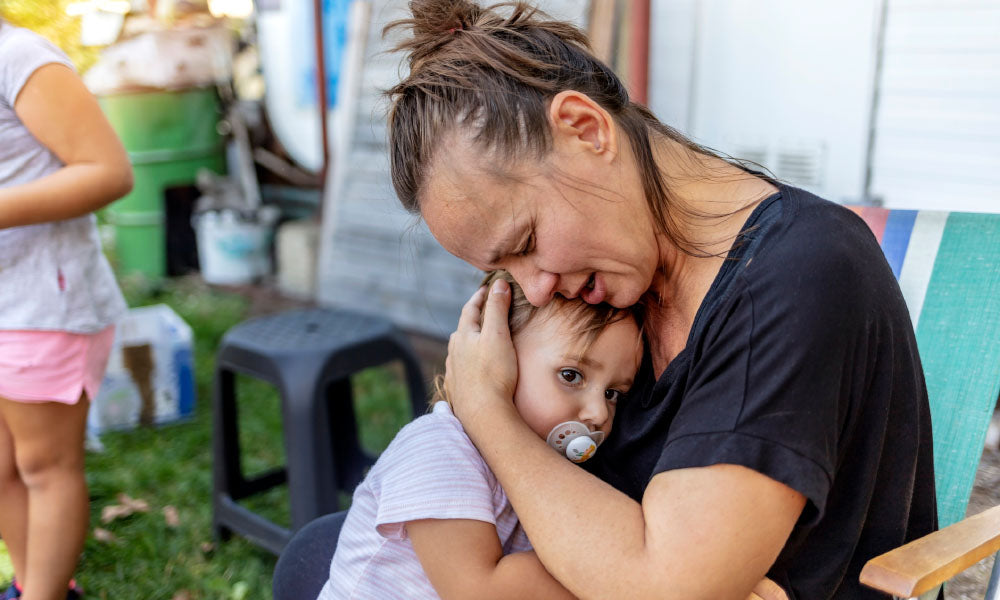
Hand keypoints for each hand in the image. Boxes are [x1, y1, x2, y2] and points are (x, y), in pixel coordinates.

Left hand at [444, 279, 518, 427]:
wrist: (484, 415)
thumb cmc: (493, 373)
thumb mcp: (498, 335)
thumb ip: (497, 308)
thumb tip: (498, 283)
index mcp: (463, 336)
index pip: (470, 309)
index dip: (480, 297)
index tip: (489, 288)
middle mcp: (454, 352)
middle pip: (463, 329)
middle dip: (474, 318)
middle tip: (485, 311)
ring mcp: (455, 372)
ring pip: (459, 350)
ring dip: (469, 341)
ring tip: (478, 339)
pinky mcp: (458, 390)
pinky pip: (461, 370)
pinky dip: (468, 362)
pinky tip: (472, 368)